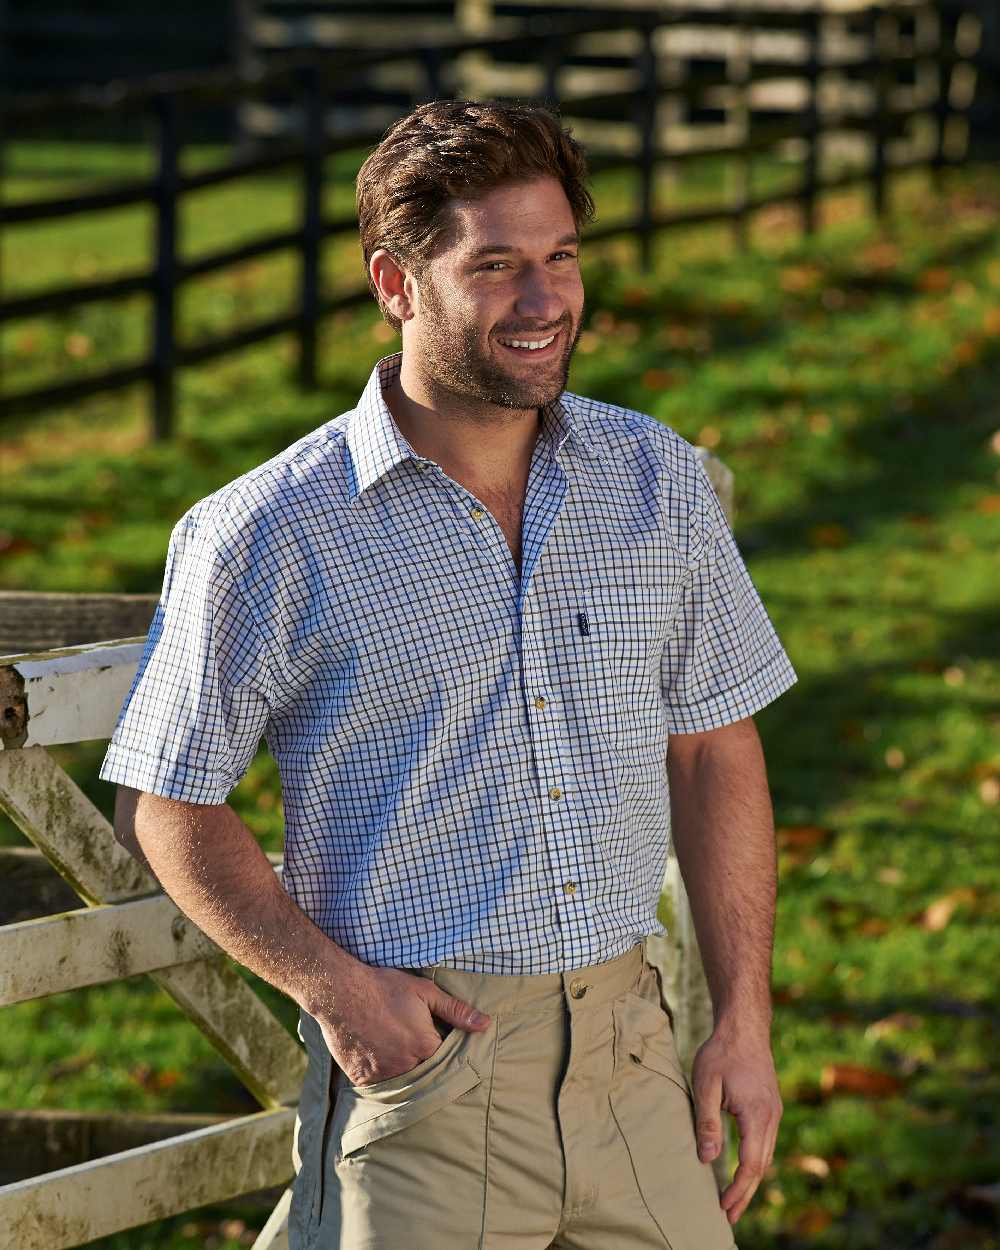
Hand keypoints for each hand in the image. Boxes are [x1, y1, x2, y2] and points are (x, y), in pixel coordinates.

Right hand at [315, 964, 490, 1086]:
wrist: (341, 990)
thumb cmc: (385, 987)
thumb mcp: (425, 992)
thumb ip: (456, 1011)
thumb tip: (485, 1025)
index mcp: (425, 1047)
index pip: (445, 1061)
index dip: (444, 1052)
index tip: (439, 1043)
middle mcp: (405, 1066)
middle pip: (424, 1074)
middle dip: (425, 1064)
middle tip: (414, 1045)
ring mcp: (382, 1075)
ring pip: (402, 1081)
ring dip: (404, 1071)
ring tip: (396, 1049)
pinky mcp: (362, 1078)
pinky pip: (378, 1085)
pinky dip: (382, 1075)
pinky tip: (379, 1056)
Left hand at [690, 1022, 782, 1224]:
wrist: (744, 1027)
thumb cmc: (721, 1052)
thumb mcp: (705, 1084)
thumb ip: (707, 1121)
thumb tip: (707, 1159)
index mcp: (757, 1114)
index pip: (750, 1164)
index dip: (737, 1190)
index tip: (723, 1208)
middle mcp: (772, 1117)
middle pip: (761, 1166)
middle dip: (745, 1194)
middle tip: (729, 1216)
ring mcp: (774, 1112)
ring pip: (766, 1156)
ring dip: (751, 1181)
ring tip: (734, 1201)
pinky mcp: (771, 1107)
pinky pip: (765, 1143)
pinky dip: (755, 1162)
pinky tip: (743, 1170)